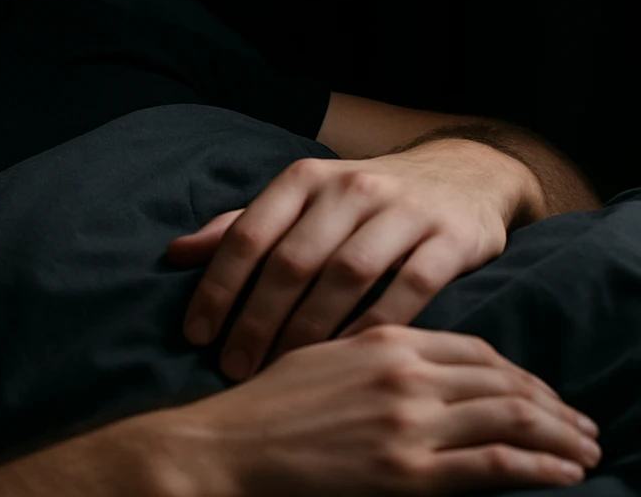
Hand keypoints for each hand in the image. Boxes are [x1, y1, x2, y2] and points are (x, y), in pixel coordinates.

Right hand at [144, 324, 601, 495]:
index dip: (518, 373)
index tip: (540, 392)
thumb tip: (407, 356)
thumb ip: (369, 348)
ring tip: (587, 450)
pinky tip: (566, 473)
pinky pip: (495, 466)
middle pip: (504, 382)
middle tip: (582, 425)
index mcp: (383, 341)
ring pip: (511, 418)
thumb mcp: (317, 354)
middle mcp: (405, 375)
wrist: (228, 447)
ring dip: (561, 435)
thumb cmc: (263, 404)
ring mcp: (409, 423)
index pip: (475, 351)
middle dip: (553, 405)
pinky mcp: (408, 472)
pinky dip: (541, 468)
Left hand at [167, 140, 528, 380]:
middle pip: (292, 260)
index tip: (195, 335)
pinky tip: (349, 359)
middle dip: (256, 319)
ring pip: (345, 275)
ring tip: (281, 370)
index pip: (248, 234)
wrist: (464, 174)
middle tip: (232, 366)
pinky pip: (409, 288)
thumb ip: (243, 227)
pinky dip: (375, 326)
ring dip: (308, 329)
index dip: (218, 286)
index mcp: (303, 179)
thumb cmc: (362, 203)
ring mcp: (403, 210)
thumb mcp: (301, 203)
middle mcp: (350, 188)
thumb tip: (176, 254)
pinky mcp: (451, 238)